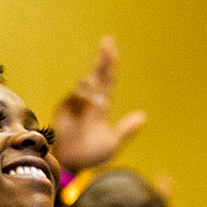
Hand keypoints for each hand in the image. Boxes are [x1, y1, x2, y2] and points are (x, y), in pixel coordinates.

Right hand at [50, 35, 147, 174]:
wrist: (70, 163)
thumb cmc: (91, 154)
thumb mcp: (112, 143)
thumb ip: (126, 130)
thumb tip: (143, 116)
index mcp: (101, 106)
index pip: (108, 80)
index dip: (110, 64)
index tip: (111, 47)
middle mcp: (89, 101)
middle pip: (97, 75)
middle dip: (102, 59)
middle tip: (107, 42)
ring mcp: (75, 103)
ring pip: (86, 85)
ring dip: (95, 84)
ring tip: (102, 99)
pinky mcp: (63, 108)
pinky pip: (74, 96)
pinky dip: (83, 96)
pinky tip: (92, 103)